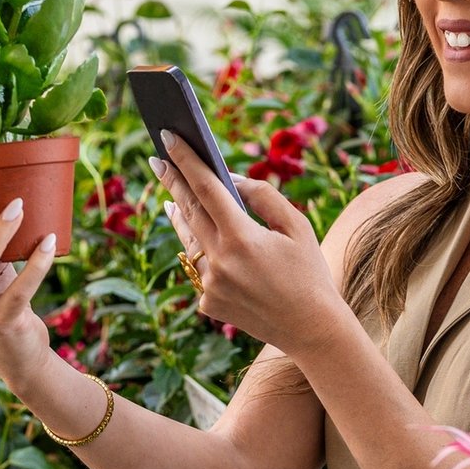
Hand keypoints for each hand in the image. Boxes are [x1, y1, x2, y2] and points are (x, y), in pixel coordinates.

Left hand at [154, 132, 345, 353]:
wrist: (311, 330)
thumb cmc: (310, 273)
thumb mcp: (296, 227)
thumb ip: (263, 196)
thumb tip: (231, 179)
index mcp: (242, 237)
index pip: (205, 188)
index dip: (185, 160)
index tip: (167, 137)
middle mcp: (219, 261)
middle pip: (187, 211)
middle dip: (172, 182)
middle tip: (158, 159)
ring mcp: (210, 285)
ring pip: (187, 241)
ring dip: (179, 216)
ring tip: (171, 197)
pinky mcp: (209, 303)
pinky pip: (201, 269)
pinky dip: (203, 252)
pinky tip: (203, 241)